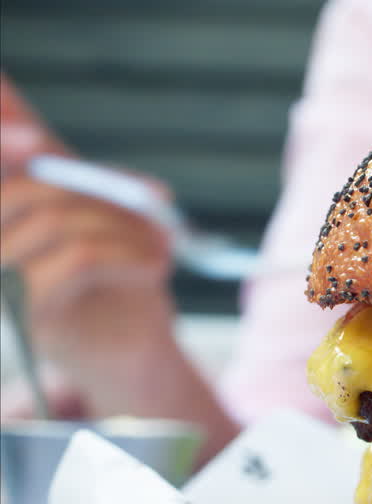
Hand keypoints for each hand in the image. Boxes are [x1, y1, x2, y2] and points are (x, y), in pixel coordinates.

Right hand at [1, 74, 177, 416]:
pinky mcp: (30, 316)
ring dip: (125, 224)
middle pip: (21, 188)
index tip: (33, 135)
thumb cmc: (111, 268)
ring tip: (162, 241)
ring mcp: (1, 283)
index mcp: (4, 215)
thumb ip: (55, 161)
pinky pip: (79, 258)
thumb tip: (7, 96)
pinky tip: (155, 266)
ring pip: (56, 220)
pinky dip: (129, 252)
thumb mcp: (90, 205)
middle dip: (98, 186)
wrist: (136, 344)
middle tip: (154, 199)